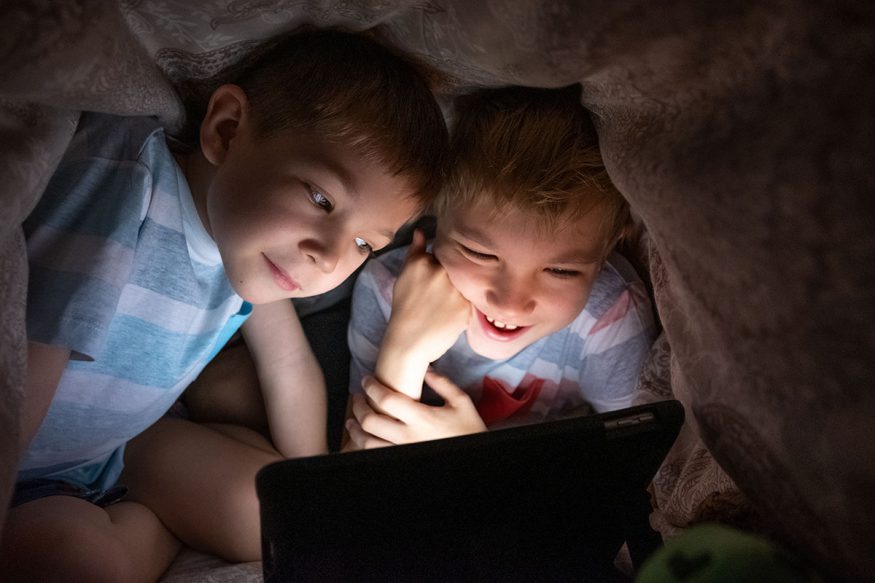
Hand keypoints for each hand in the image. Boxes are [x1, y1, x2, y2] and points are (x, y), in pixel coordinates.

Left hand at [346, 371, 486, 448]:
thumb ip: (443, 384)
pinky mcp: (402, 459)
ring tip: (352, 423)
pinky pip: (376, 455)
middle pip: (371, 421)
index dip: (371, 387)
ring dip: (355, 431)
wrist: (473, 456)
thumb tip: (426, 370)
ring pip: (368, 443)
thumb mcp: (461, 402)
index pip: (386, 399)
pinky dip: (365, 447)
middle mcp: (408, 436)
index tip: (366, 381)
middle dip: (359, 407)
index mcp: (421, 418)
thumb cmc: (468, 429)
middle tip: (358, 398)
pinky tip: (364, 440)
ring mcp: (404, 451)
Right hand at [384, 230, 469, 364]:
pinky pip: (472, 300)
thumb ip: (415, 252)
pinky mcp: (466, 308)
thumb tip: (420, 231)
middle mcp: (440, 272)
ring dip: (461, 291)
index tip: (439, 275)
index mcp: (423, 262)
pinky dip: (464, 306)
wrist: (408, 341)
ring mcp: (455, 290)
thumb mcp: (404, 276)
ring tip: (445, 305)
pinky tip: (451, 315)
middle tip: (441, 294)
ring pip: (466, 283)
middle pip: (457, 266)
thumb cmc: (404, 308)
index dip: (444, 263)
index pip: (444, 252)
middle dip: (453, 277)